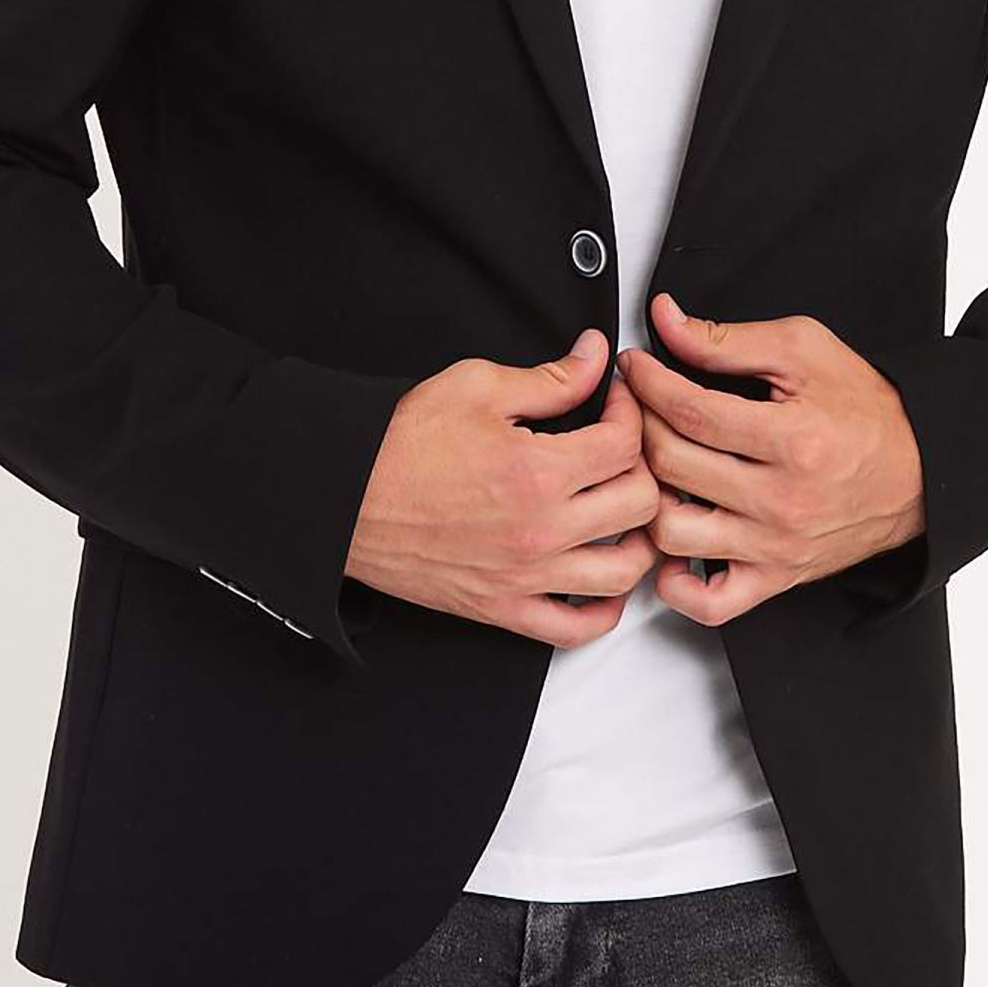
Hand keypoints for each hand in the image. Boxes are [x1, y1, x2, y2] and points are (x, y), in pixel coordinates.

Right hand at [346, 330, 662, 646]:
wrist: (344, 497)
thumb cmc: (400, 444)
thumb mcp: (477, 386)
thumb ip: (550, 377)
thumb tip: (595, 357)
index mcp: (537, 470)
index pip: (626, 443)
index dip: (630, 412)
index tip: (614, 403)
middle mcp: (540, 530)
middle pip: (640, 504)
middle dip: (643, 467)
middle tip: (621, 450)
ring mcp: (525, 576)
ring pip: (625, 571)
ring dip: (638, 538)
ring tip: (624, 511)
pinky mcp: (503, 608)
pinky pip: (576, 628)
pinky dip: (604, 610)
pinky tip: (601, 576)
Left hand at [620, 293, 924, 626]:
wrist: (921, 468)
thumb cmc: (867, 410)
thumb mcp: (803, 350)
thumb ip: (728, 339)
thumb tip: (667, 322)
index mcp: (792, 439)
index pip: (688, 411)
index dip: (647, 382)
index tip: (634, 367)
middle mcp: (783, 500)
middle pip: (672, 465)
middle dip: (637, 425)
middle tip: (634, 404)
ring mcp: (777, 546)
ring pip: (673, 533)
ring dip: (648, 497)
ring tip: (651, 468)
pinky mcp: (777, 578)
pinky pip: (709, 603)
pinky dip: (676, 582)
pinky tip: (672, 543)